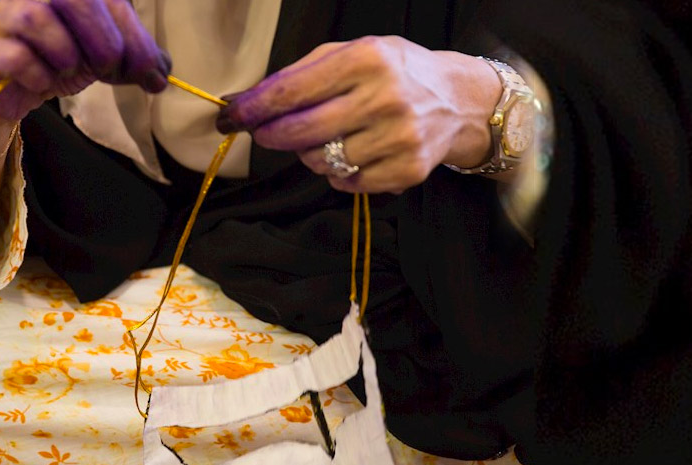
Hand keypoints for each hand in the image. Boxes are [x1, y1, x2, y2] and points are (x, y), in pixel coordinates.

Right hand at [0, 0, 169, 123]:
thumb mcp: (103, 57)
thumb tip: (162, 74)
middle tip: (109, 70)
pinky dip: (39, 75)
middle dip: (104, 41)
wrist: (9, 92)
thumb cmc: (56, 63)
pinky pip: (15, 56)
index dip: (135, 36)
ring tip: (69, 71)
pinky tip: (42, 82)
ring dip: (66, 55)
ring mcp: (2, 15)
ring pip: (37, 17)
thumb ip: (135, 59)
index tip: (151, 73)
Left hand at [216, 36, 500, 192]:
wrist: (460, 101)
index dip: (255, 108)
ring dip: (311, 154)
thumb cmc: (396, 73)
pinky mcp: (407, 169)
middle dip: (273, 136)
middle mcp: (384, 97)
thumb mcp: (355, 53)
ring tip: (327, 138)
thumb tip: (245, 100)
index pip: (292, 90)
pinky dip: (339, 173)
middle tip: (267, 134)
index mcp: (367, 59)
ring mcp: (398, 137)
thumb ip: (302, 73)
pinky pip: (347, 183)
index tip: (231, 116)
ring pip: (322, 161)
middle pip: (302, 131)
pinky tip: (352, 154)